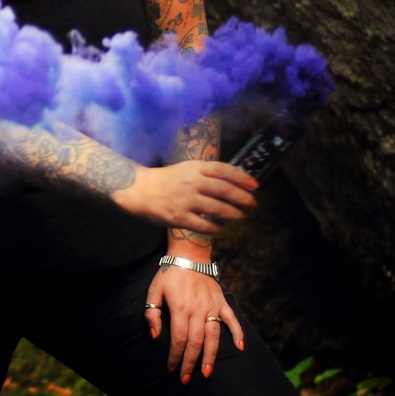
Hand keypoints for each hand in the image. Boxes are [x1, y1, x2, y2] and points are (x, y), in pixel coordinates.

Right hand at [113, 161, 256, 232]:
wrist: (139, 190)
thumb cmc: (166, 180)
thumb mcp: (186, 169)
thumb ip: (206, 173)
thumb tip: (233, 181)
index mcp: (194, 167)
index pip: (224, 170)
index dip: (242, 177)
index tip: (254, 186)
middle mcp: (192, 182)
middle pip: (225, 190)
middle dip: (243, 198)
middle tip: (252, 204)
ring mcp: (186, 200)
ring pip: (218, 209)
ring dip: (234, 214)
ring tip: (241, 216)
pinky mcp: (180, 217)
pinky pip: (205, 226)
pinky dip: (217, 228)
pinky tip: (221, 228)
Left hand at [143, 266, 244, 381]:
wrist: (189, 254)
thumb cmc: (169, 274)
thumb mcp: (154, 290)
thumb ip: (152, 313)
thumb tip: (156, 337)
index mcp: (180, 308)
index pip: (179, 339)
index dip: (175, 357)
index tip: (171, 369)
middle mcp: (198, 310)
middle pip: (195, 342)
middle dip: (190, 363)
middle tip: (186, 379)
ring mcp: (212, 306)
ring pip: (213, 336)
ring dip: (211, 356)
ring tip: (207, 373)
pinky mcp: (222, 302)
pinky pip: (232, 319)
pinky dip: (237, 333)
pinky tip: (240, 348)